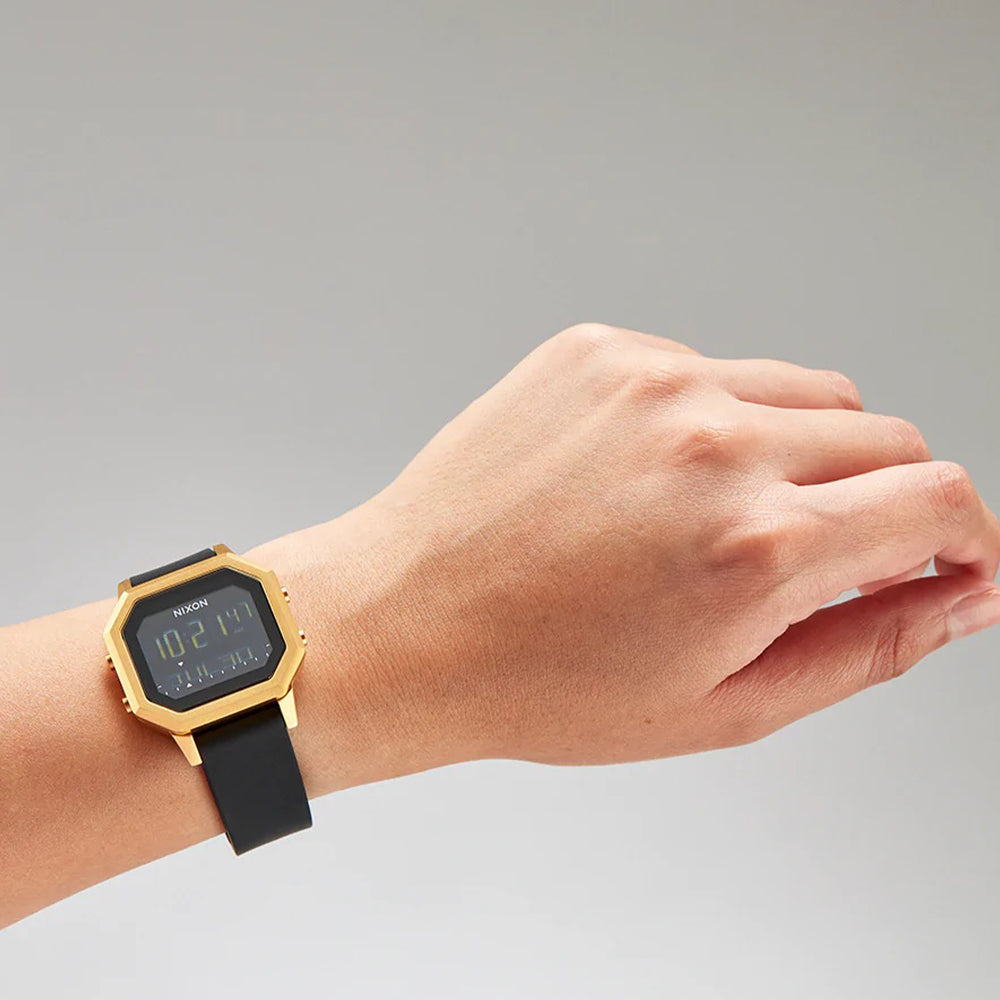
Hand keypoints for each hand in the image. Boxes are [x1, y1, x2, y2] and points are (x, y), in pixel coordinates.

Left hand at [286, 324, 999, 773]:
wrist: (406, 620)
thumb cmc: (540, 680)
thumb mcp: (723, 705)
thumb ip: (867, 646)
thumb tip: (957, 596)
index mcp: (757, 545)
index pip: (936, 501)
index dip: (966, 539)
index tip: (952, 560)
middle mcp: (713, 442)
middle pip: (883, 437)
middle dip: (883, 503)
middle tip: (820, 560)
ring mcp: (652, 382)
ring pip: (805, 394)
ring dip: (801, 456)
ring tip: (724, 523)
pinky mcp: (600, 352)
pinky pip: (710, 371)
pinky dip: (713, 422)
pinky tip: (649, 484)